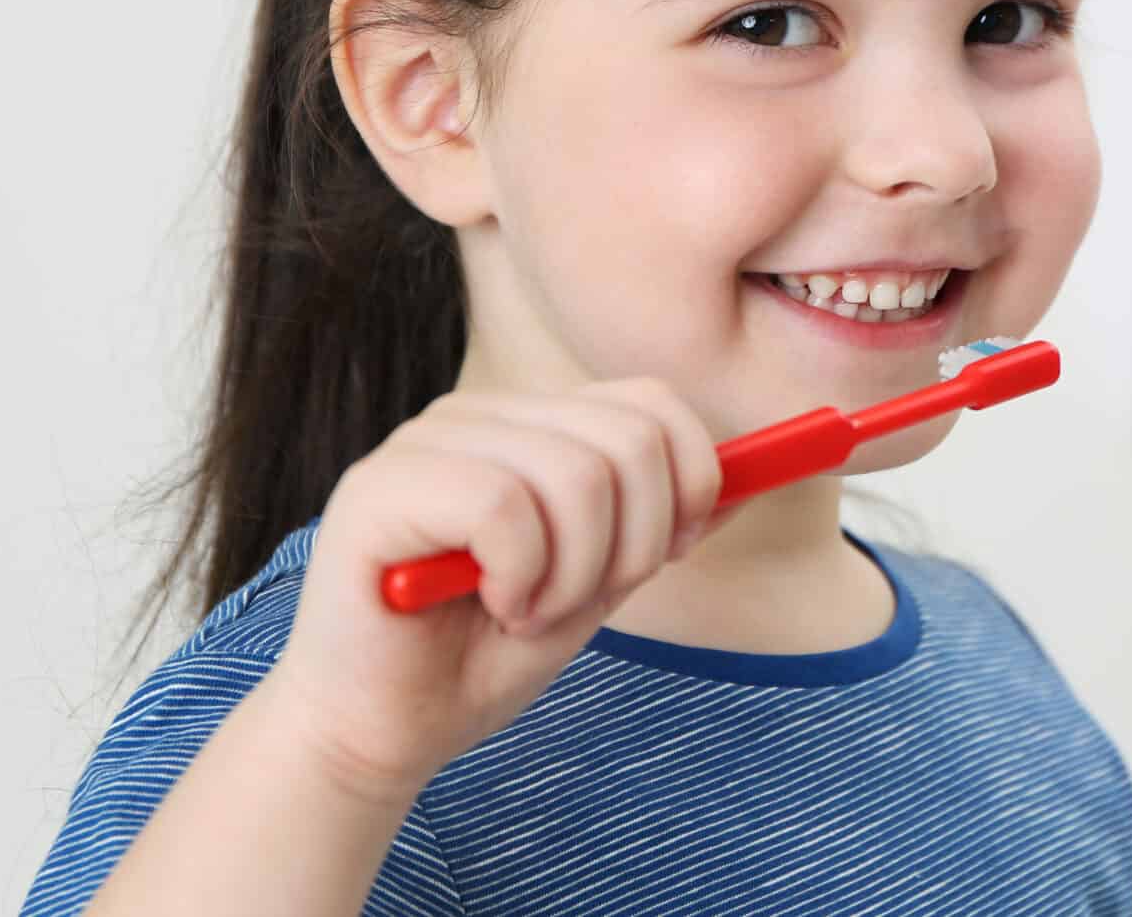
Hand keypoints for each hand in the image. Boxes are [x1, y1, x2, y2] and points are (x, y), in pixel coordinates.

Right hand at [258, 376, 736, 802]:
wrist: (380, 732)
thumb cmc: (479, 658)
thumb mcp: (596, 586)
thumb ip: (657, 527)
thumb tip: (751, 480)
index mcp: (531, 425)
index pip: (649, 400)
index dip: (691, 476)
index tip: (670, 552)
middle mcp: (479, 415)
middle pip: (629, 438)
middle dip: (634, 542)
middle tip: (577, 600)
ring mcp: (426, 441)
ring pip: (575, 474)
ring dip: (573, 574)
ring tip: (523, 611)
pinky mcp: (381, 486)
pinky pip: (507, 507)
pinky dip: (522, 577)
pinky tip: (490, 605)